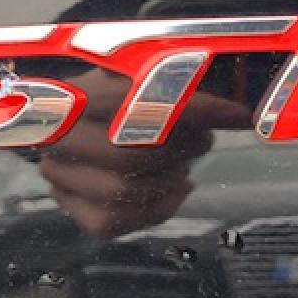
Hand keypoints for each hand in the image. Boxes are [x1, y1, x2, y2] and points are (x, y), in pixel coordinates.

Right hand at [39, 68, 250, 237]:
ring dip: (167, 181)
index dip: (192, 111)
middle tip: (203, 141)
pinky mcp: (68, 203)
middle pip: (127, 155)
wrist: (74, 112)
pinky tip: (176, 190)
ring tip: (185, 163)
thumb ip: (183, 88)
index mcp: (75, 92)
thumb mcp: (144, 74)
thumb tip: (242, 113)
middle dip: (177, 153)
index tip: (237, 116)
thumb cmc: (119, 91)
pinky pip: (111, 223)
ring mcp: (57, 171)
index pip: (138, 103)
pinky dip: (155, 210)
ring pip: (121, 193)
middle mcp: (56, 133)